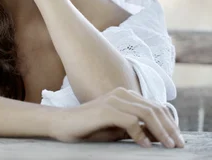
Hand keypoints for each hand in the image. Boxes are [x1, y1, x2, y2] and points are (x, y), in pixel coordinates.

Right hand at [51, 87, 183, 147]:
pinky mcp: (106, 110)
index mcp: (125, 95)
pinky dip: (141, 135)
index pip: (155, 106)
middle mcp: (121, 94)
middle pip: (154, 109)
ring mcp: (113, 100)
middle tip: (177, 145)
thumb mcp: (118, 129)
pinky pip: (131, 122)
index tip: (176, 139)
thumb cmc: (89, 128)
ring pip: (146, 114)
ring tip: (167, 146)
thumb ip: (137, 129)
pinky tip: (144, 145)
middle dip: (169, 128)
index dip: (169, 123)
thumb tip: (159, 136)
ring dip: (160, 131)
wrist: (62, 124)